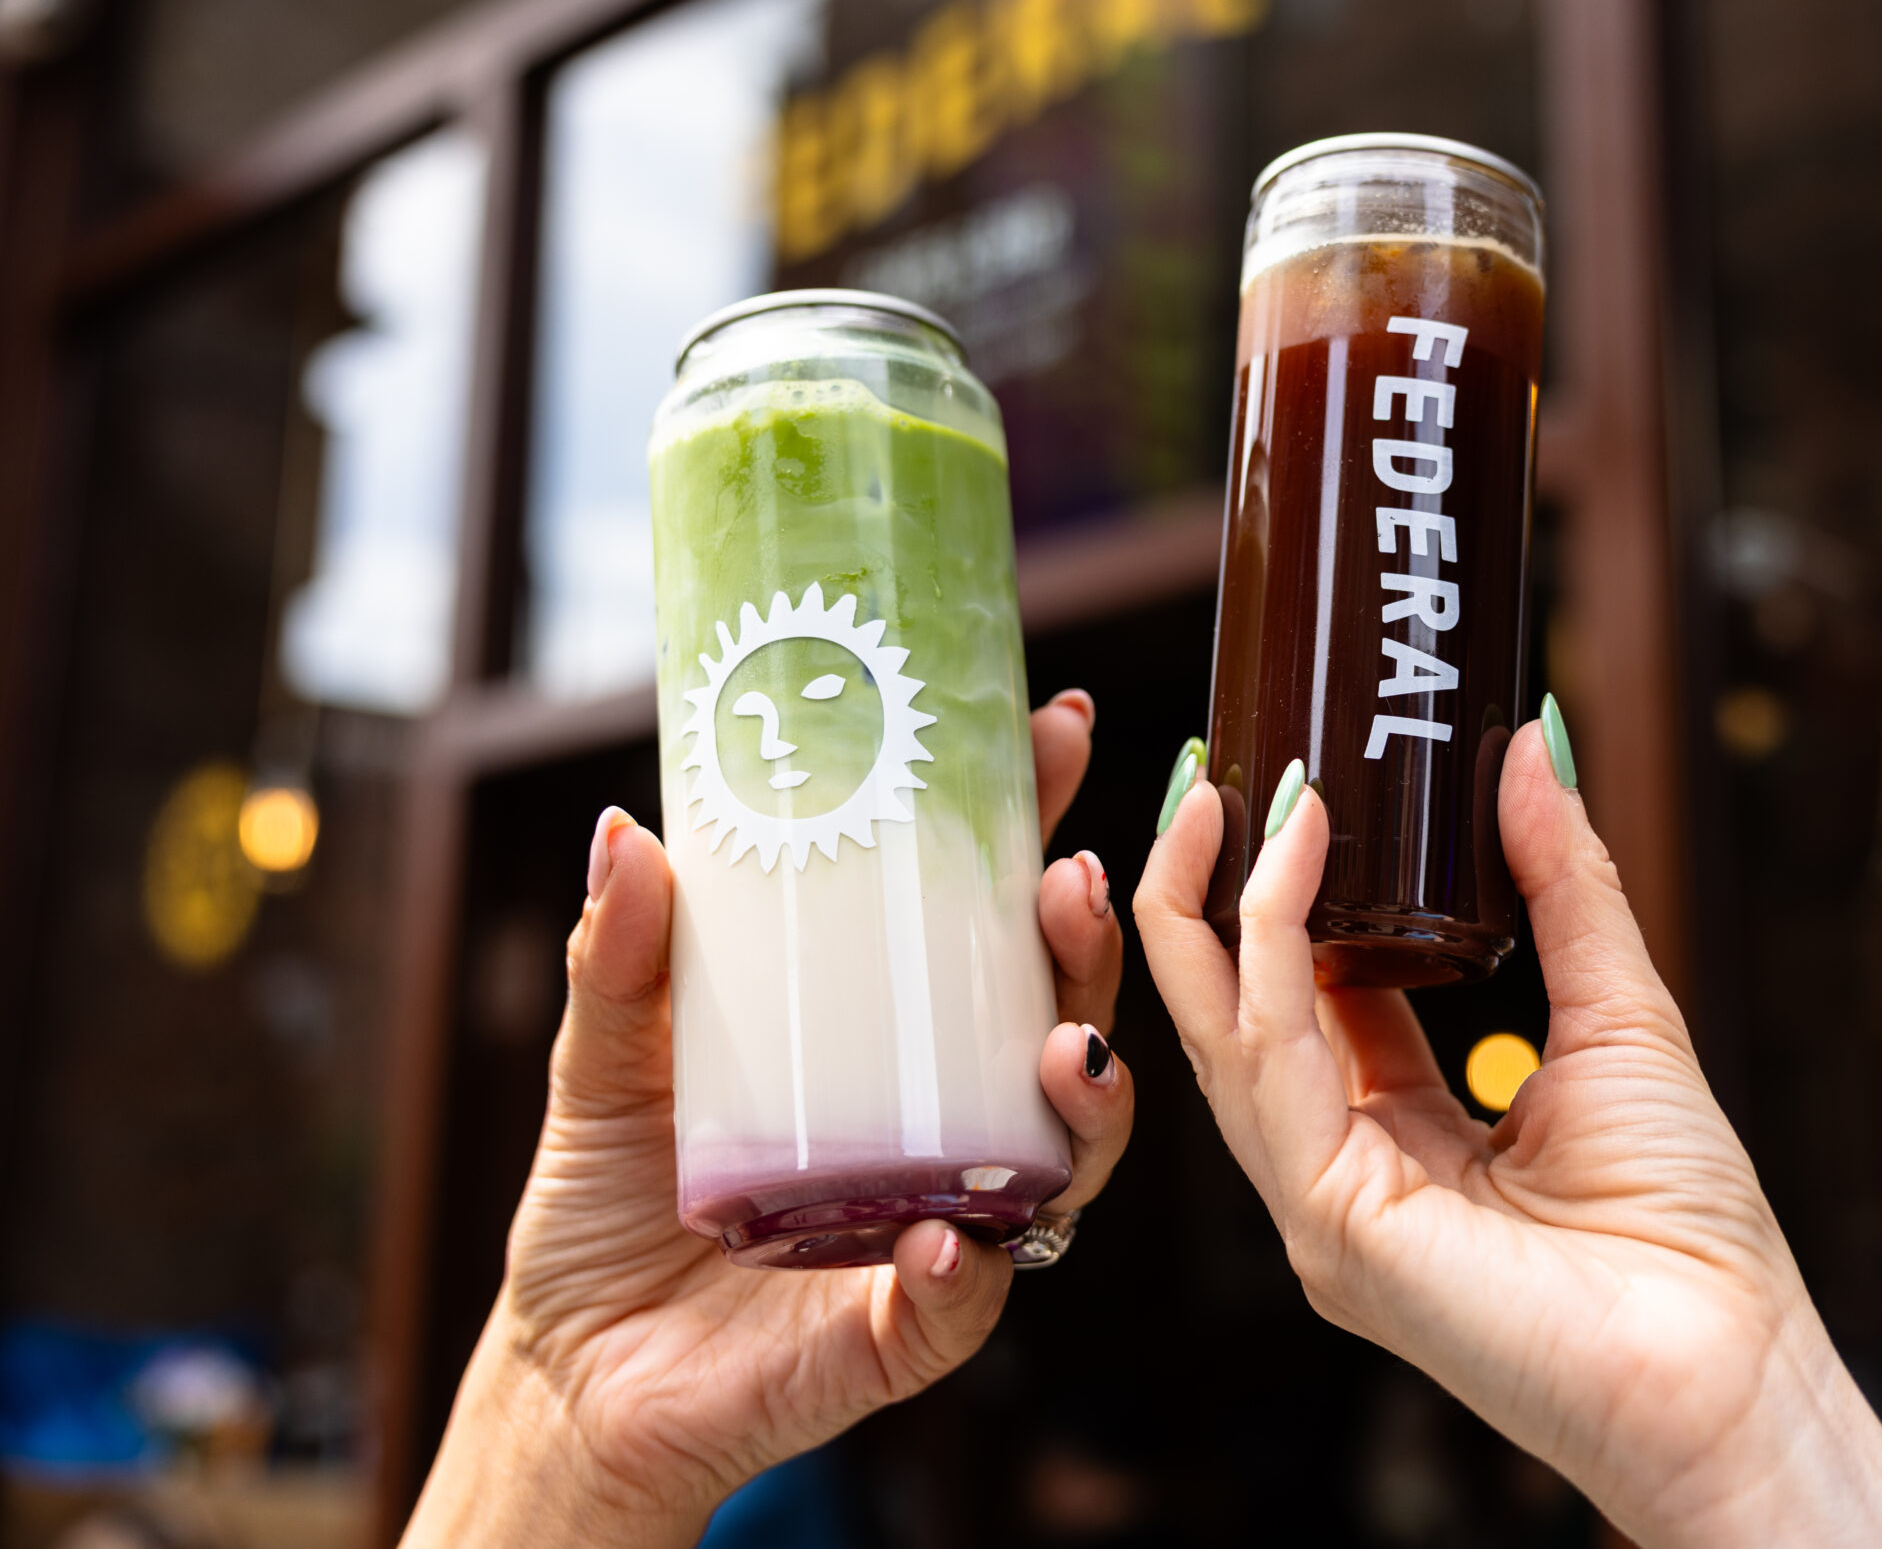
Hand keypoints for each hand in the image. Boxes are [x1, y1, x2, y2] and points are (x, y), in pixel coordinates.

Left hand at [401, 691, 1132, 1548]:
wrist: (567, 1373)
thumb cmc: (610, 1205)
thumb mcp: (608, 1061)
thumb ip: (620, 960)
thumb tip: (630, 833)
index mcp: (892, 1040)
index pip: (985, 921)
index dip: (1031, 828)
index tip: (1053, 732)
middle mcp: (941, 1122)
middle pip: (1057, 1021)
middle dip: (1088, 949)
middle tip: (1068, 880)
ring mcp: (938, 1222)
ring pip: (1060, 1161)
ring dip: (1089, 1100)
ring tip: (1067, 1047)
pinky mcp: (902, 1333)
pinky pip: (967, 1304)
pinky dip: (971, 1273)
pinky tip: (954, 1239)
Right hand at [1133, 712, 1881, 1548]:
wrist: (1730, 1370)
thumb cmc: (1690, 1231)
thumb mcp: (1618, 1013)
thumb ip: (1562, 882)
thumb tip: (1532, 744)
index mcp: (1393, 1136)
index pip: (1300, 998)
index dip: (1281, 892)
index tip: (1287, 780)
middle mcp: (1337, 1173)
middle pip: (1229, 1011)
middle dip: (1204, 885)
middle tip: (1207, 763)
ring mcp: (1319, 1206)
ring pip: (1222, 1032)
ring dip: (1216, 900)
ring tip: (1234, 786)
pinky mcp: (1330, 1224)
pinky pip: (1272, 1063)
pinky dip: (1273, 949)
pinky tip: (1299, 857)